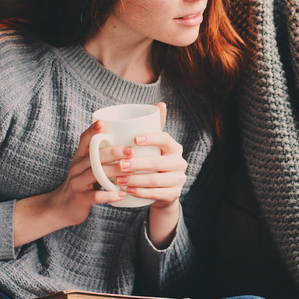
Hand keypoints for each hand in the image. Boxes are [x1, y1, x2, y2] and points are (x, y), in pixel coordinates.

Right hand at [51, 119, 132, 225]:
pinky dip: (109, 195)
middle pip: (93, 157)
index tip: (102, 123)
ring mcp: (77, 183)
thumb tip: (129, 142)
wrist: (62, 207)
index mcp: (80, 157)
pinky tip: (122, 194)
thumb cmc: (84, 182)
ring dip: (114, 172)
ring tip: (131, 172)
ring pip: (95, 174)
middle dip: (112, 152)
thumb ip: (103, 155)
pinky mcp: (80, 198)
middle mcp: (76, 167)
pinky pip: (94, 196)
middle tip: (131, 151)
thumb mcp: (89, 166)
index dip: (92, 131)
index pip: (84, 141)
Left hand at [114, 102, 186, 246]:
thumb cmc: (155, 163)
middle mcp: (179, 163)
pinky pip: (157, 194)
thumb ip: (155, 127)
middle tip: (118, 164)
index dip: (150, 138)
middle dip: (136, 163)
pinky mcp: (173, 194)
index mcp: (174, 148)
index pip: (165, 139)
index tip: (134, 139)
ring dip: (135, 179)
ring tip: (118, 179)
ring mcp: (178, 180)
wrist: (164, 191)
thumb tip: (160, 103)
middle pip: (158, 162)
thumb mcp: (156, 146)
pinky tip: (128, 190)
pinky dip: (141, 192)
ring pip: (156, 180)